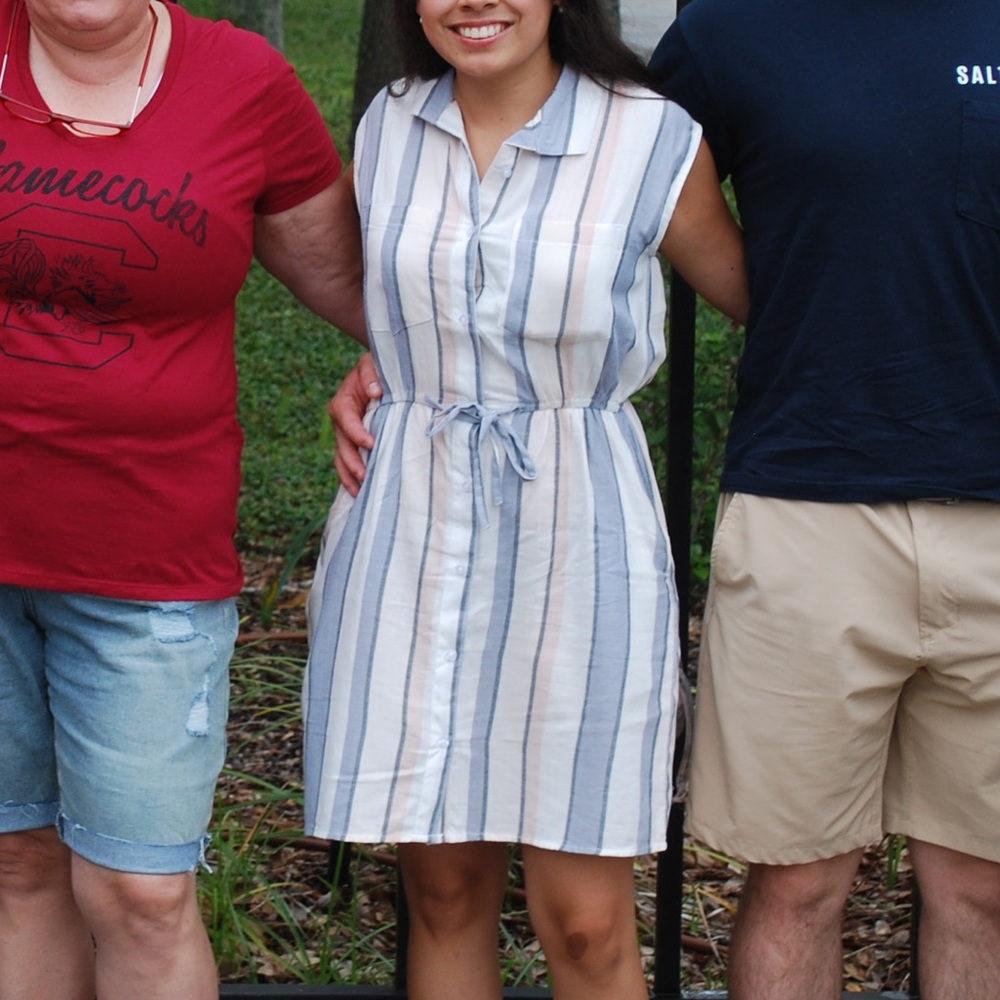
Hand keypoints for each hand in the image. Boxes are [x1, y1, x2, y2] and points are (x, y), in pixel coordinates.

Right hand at [330, 352, 381, 495]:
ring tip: (360, 492)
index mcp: (343, 402)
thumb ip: (371, 375)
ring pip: (342, 459)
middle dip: (352, 462)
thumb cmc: (378, 368)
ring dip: (349, 476)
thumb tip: (374, 392)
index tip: (370, 444)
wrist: (380, 375)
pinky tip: (361, 494)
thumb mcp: (372, 364)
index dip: (356, 433)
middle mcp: (341, 421)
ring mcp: (346, 435)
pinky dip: (353, 478)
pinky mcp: (355, 444)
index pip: (346, 419)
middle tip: (364, 476)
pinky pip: (350, 463)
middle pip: (342, 445)